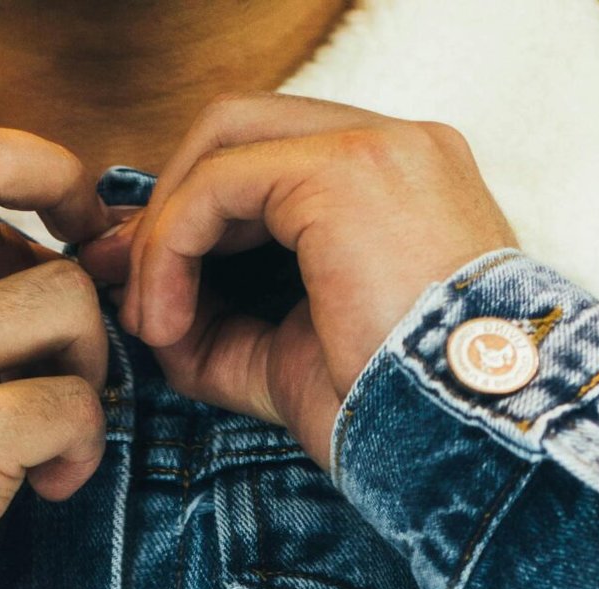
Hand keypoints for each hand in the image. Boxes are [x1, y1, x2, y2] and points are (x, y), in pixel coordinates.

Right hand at [0, 125, 113, 588]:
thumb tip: (17, 246)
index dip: (33, 173)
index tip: (64, 222)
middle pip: (7, 190)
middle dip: (75, 253)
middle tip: (81, 324)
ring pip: (64, 299)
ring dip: (86, 365)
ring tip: (55, 430)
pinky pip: (73, 400)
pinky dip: (82, 445)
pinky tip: (50, 485)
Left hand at [79, 96, 514, 468]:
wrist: (466, 444)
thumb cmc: (401, 421)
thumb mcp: (296, 367)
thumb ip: (226, 332)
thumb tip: (153, 321)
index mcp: (402, 185)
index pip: (277, 165)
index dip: (201, 220)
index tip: (154, 293)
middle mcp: (397, 146)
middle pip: (243, 133)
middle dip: (169, 210)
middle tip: (132, 295)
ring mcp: (374, 149)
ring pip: (224, 147)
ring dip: (166, 236)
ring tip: (152, 324)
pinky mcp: (341, 173)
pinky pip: (218, 184)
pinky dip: (173, 249)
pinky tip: (166, 321)